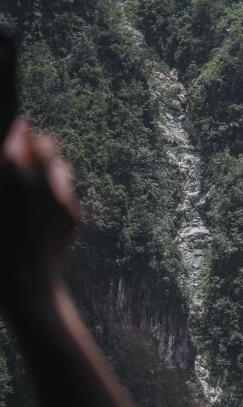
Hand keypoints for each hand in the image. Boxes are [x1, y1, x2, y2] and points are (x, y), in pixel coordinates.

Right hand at [1, 117, 79, 310]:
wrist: (24, 283)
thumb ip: (1, 178)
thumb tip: (9, 160)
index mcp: (9, 173)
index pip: (19, 138)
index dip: (21, 130)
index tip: (23, 124)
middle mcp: (37, 178)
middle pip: (45, 146)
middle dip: (40, 143)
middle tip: (37, 142)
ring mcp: (59, 195)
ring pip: (61, 166)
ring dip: (53, 164)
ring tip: (44, 168)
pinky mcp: (72, 212)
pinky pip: (67, 190)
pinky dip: (59, 188)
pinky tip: (49, 196)